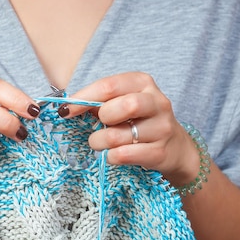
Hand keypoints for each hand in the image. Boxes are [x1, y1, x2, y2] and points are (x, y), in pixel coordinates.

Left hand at [61, 72, 199, 185]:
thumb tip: (68, 107)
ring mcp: (161, 128)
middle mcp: (157, 102)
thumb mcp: (122, 103)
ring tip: (100, 143)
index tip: (66, 110)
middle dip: (102, 118)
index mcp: (143, 83)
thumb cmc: (139, 121)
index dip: (83, 98)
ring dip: (100, 142)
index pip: (109, 86)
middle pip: (125, 105)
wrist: (174, 148)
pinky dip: (110, 156)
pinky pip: (124, 155)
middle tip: (97, 126)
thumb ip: (99, 101)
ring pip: (120, 135)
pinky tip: (112, 154)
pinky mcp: (160, 152)